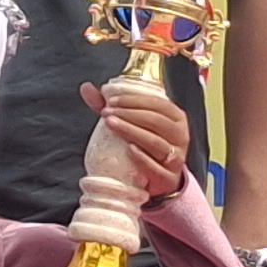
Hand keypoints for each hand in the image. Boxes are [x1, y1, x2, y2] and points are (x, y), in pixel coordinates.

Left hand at [81, 75, 191, 201]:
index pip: (157, 104)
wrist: (159, 178)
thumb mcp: (133, 123)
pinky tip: (129, 149)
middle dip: (130, 114)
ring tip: (112, 125)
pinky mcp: (168, 178)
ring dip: (132, 131)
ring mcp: (176, 158)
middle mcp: (180, 136)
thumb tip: (86, 88)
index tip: (111, 100)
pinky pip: (157, 167)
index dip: (134, 100)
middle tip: (106, 112)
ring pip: (156, 142)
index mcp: (175, 118)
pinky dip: (143, 158)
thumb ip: (113, 107)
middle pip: (156, 121)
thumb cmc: (145, 145)